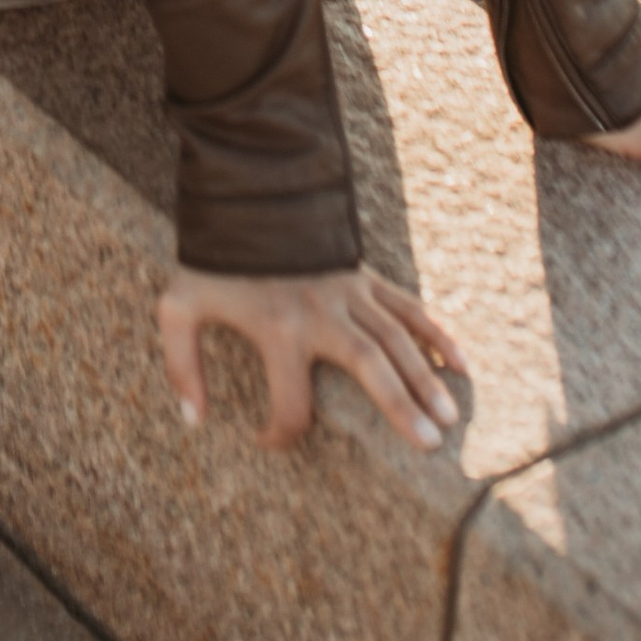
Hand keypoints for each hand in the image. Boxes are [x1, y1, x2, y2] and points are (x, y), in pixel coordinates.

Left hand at [156, 259, 468, 453]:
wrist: (245, 194)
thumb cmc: (214, 259)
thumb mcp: (179, 306)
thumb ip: (181, 365)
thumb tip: (193, 420)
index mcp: (278, 328)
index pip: (291, 402)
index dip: (281, 432)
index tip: (268, 440)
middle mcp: (322, 313)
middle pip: (369, 367)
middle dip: (399, 407)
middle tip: (429, 445)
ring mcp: (350, 293)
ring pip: (398, 339)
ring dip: (426, 378)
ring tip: (449, 419)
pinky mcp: (366, 277)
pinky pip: (409, 307)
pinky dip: (437, 335)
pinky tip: (462, 367)